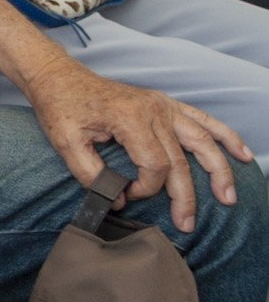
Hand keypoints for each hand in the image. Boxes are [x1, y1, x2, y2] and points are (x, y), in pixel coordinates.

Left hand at [16, 57, 251, 230]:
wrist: (59, 77)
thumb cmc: (61, 107)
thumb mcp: (65, 143)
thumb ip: (89, 174)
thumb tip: (118, 198)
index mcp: (130, 118)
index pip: (155, 164)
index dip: (146, 187)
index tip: (126, 193)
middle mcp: (153, 110)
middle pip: (181, 159)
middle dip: (186, 196)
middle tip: (188, 224)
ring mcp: (163, 106)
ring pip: (202, 140)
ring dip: (219, 169)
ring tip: (228, 196)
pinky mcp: (165, 105)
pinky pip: (203, 120)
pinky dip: (225, 136)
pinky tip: (241, 153)